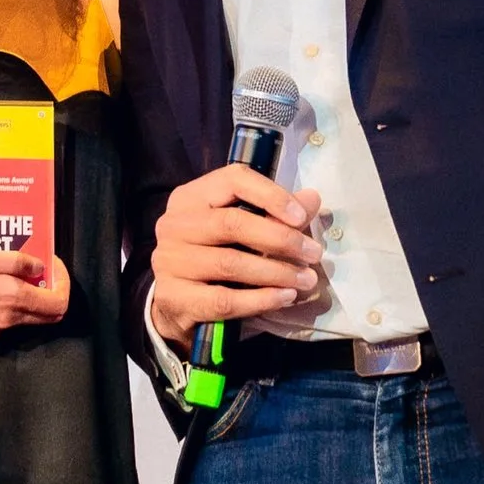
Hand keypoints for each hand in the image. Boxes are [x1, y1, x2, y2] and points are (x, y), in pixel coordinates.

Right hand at [0, 248, 68, 346]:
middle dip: (46, 291)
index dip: (62, 283)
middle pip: (44, 315)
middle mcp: (5, 322)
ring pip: (19, 318)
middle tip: (31, 268)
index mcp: (10, 299)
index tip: (52, 266)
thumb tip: (39, 267)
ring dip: (18, 296)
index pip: (58, 304)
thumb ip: (12, 262)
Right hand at [145, 166, 322, 347]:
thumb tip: (311, 199)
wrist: (177, 303)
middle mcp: (175, 224)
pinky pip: (224, 299)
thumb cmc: (214, 256)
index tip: (302, 217)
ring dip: (277, 272)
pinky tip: (285, 298)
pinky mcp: (173, 296)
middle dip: (281, 239)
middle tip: (314, 253)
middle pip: (232, 223)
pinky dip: (260, 300)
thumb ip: (275, 214)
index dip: (271, 195)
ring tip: (307, 280)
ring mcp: (169, 260)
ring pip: (230, 263)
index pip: (232, 180)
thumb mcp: (242, 230)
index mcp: (191, 197)